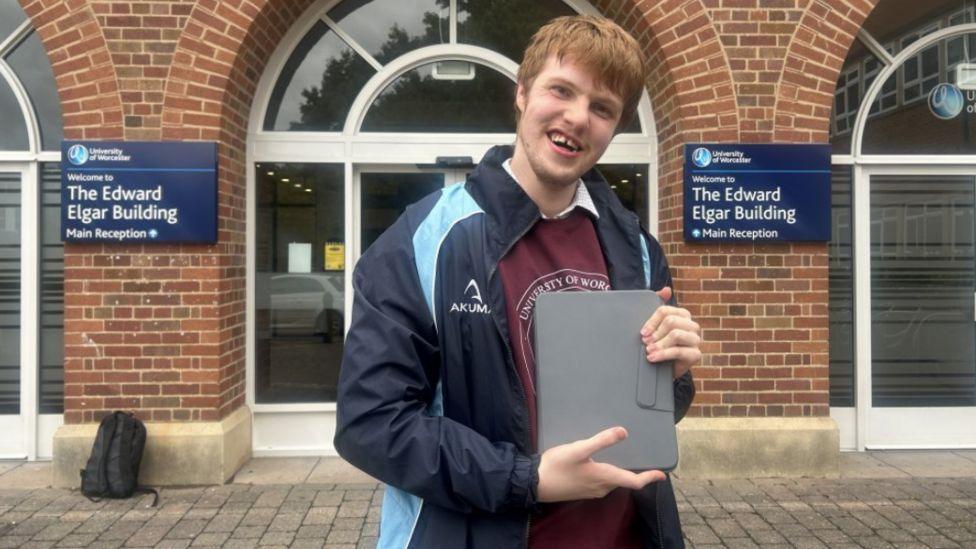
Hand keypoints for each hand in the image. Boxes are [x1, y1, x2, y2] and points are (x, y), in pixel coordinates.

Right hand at [537, 427, 665, 501]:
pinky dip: (608, 474)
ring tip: (622, 459)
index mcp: (604, 477)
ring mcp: (591, 491)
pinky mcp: (582, 490)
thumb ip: (601, 440)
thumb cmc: (557, 466)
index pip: (633, 481)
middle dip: (634, 473)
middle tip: (642, 462)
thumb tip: (624, 432)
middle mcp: (601, 488)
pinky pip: (602, 483)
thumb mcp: (579, 449)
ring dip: (619, 472)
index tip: (662, 475)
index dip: (649, 477)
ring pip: (612, 482)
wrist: (535, 483)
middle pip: (623, 481)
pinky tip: (600, 464)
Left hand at [641, 287, 700, 378]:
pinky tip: (653, 358)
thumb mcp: (655, 325)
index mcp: (683, 315)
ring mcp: (695, 340)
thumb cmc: (659, 344)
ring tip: (648, 351)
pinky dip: (663, 354)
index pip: (665, 311)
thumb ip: (658, 304)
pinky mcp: (695, 354)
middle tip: (645, 342)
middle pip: (671, 321)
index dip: (651, 322)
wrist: (664, 368)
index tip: (642, 333)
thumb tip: (667, 289)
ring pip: (676, 334)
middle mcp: (692, 326)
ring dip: (659, 344)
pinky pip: (679, 351)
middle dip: (655, 333)